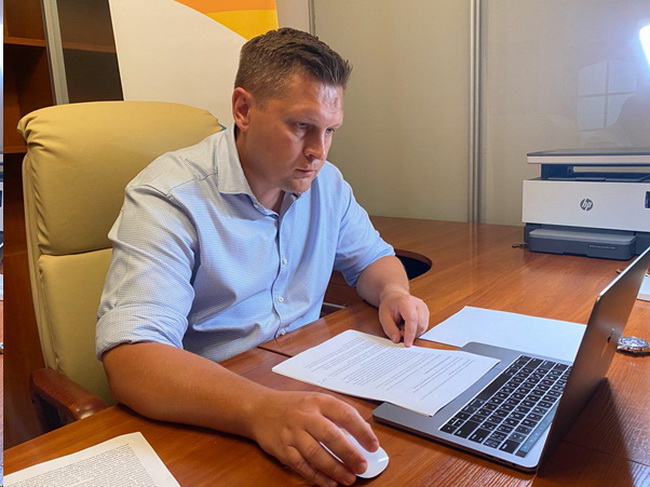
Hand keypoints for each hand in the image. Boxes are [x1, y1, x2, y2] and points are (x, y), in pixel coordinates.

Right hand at [249, 390, 378, 486]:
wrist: (260, 409)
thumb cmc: (294, 406)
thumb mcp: (316, 401)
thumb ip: (336, 416)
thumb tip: (362, 437)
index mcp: (318, 401)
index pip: (345, 414)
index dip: (362, 431)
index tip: (373, 445)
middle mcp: (305, 416)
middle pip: (330, 436)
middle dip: (349, 454)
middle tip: (362, 466)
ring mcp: (292, 433)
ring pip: (316, 454)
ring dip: (335, 469)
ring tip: (349, 478)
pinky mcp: (283, 449)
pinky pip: (302, 466)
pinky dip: (316, 477)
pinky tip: (329, 483)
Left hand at [378, 290, 428, 346]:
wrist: (395, 297)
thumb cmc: (389, 305)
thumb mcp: (384, 317)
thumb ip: (390, 329)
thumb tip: (397, 340)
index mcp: (406, 302)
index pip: (412, 319)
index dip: (410, 333)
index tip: (407, 344)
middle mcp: (419, 304)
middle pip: (420, 325)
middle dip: (410, 334)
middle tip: (398, 332)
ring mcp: (424, 309)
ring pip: (423, 328)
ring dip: (412, 332)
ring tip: (402, 327)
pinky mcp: (426, 314)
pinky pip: (423, 327)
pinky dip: (415, 330)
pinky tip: (407, 326)